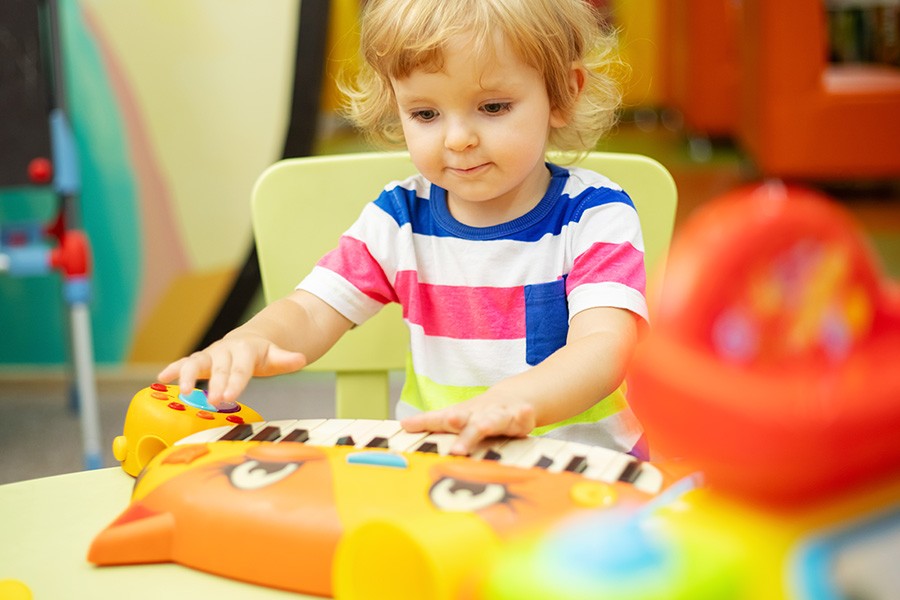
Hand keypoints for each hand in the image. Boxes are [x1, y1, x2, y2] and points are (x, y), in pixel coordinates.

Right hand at [157, 333, 306, 403]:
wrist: (250, 340)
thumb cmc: (262, 353)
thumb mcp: (276, 355)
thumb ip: (286, 359)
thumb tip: (301, 358)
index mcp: (245, 351)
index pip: (240, 369)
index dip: (234, 383)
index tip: (229, 396)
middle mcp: (225, 351)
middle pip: (219, 369)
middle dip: (214, 385)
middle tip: (212, 401)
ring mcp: (211, 355)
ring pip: (196, 363)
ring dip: (187, 376)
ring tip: (184, 392)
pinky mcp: (200, 360)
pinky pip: (184, 363)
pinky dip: (173, 370)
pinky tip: (161, 380)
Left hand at [400, 393, 535, 455]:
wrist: (512, 398)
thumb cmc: (479, 413)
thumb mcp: (456, 416)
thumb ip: (431, 421)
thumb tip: (403, 424)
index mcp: (462, 415)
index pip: (439, 418)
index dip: (425, 422)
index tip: (408, 424)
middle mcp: (479, 414)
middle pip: (467, 421)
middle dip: (460, 423)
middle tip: (451, 422)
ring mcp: (500, 415)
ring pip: (494, 419)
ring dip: (488, 422)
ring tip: (483, 425)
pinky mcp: (521, 419)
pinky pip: (524, 418)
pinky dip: (524, 415)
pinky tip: (525, 413)